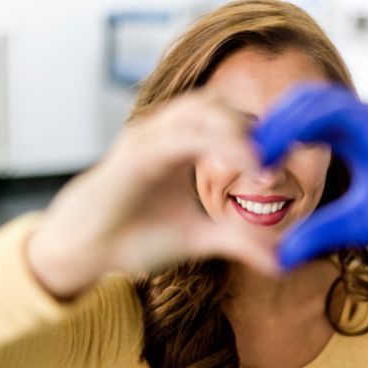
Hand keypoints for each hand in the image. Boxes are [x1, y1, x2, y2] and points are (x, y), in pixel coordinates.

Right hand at [28, 92, 276, 297]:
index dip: (259, 137)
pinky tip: (242, 164)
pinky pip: (178, 137)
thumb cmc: (134, 236)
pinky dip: (214, 143)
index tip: (283, 166)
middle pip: (219, 107)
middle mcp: (165, 134)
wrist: (84, 252)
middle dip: (253, 128)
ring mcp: (148, 139)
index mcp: (181, 145)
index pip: (227, 122)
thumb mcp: (199, 238)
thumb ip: (237, 240)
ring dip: (237, 130)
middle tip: (278, 162)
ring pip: (201, 111)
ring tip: (263, 163)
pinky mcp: (134, 155)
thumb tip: (278, 260)